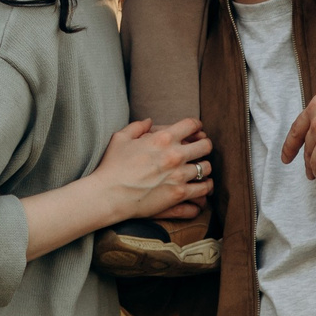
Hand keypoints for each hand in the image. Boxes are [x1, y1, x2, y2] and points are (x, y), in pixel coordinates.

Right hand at [96, 117, 213, 221]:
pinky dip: (205, 188)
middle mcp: (175, 155)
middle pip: (205, 146)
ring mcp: (179, 176)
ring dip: (204, 168)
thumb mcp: (120, 138)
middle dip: (204, 146)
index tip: (196, 131)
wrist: (108, 194)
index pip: (192, 125)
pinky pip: (203, 190)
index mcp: (162, 138)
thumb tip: (149, 121)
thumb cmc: (112, 166)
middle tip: (199, 151)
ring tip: (200, 170)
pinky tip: (201, 187)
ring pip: (207, 168)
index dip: (196, 126)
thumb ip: (137, 126)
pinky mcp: (179, 195)